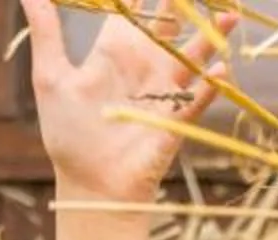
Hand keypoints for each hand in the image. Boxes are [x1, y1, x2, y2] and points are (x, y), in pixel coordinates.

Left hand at [24, 0, 229, 206]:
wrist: (91, 183)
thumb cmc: (68, 133)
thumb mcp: (51, 77)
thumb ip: (46, 31)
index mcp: (116, 48)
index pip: (135, 6)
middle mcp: (146, 62)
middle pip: (172, 21)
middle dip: (183, 2)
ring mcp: (165, 89)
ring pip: (195, 54)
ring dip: (213, 36)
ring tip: (230, 16)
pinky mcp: (176, 119)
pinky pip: (197, 99)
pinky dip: (210, 87)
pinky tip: (221, 70)